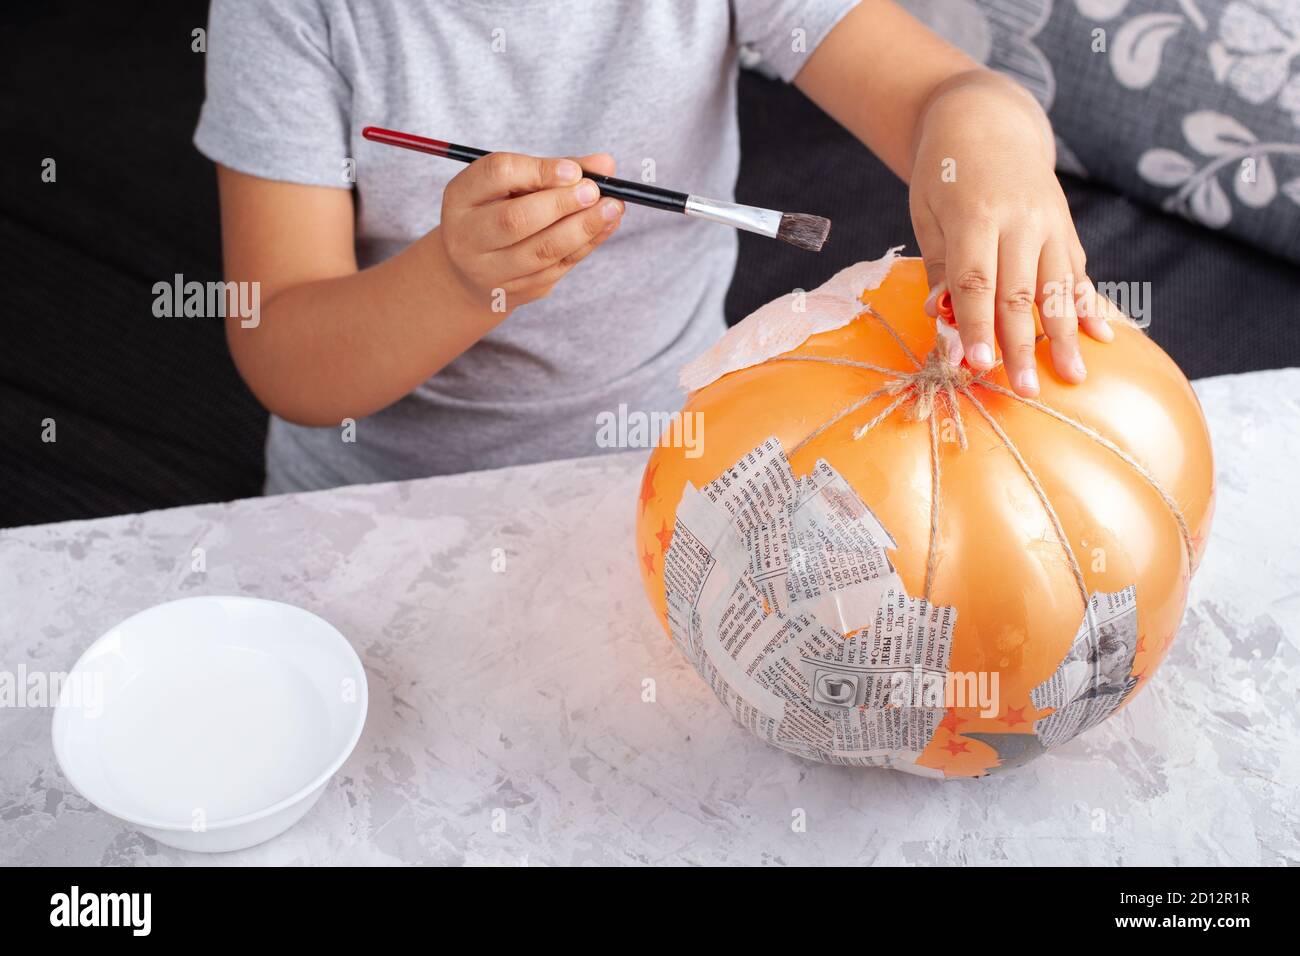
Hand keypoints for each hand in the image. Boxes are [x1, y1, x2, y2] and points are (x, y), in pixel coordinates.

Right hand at [436, 151, 623, 311]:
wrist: (472, 271)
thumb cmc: (499, 211)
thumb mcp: (513, 184)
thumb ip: (556, 169)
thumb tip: (605, 164)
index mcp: (461, 196)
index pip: (497, 174)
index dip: (539, 170)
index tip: (574, 170)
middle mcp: (467, 236)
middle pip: (516, 219)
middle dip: (562, 204)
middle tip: (595, 191)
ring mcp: (489, 270)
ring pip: (541, 250)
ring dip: (583, 228)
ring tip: (612, 208)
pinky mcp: (516, 291)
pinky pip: (557, 268)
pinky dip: (586, 245)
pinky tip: (606, 227)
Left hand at [909, 72, 1119, 396]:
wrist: (987, 121)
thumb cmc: (945, 174)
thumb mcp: (928, 214)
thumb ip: (940, 267)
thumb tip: (944, 317)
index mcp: (976, 215)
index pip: (977, 281)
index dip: (978, 326)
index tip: (978, 366)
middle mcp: (1021, 219)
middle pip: (1020, 292)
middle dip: (1021, 345)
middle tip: (1024, 390)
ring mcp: (1050, 223)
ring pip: (1058, 287)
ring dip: (1064, 335)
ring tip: (1073, 376)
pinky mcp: (1066, 227)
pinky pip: (1078, 272)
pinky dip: (1089, 305)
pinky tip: (1103, 335)